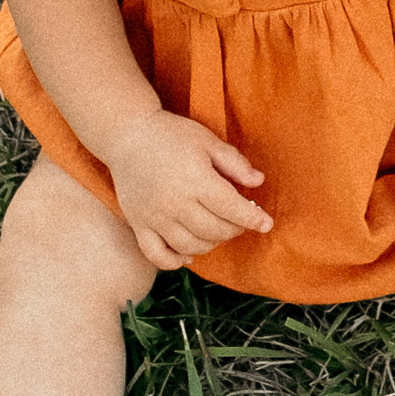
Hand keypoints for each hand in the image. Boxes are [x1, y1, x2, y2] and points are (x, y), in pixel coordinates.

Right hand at [102, 110, 272, 269]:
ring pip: (191, 246)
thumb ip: (235, 163)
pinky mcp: (138, 224)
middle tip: (240, 220)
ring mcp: (155, 217)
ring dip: (211, 244)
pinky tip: (188, 255)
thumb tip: (258, 182)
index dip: (253, 219)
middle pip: (215, 230)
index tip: (267, 223)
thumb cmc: (171, 134)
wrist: (127, 135)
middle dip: (235, 229)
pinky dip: (174, 261)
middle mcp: (175, 203)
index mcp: (196, 180)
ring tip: (218, 231)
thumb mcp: (208, 140)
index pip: (232, 209)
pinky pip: (157, 255)